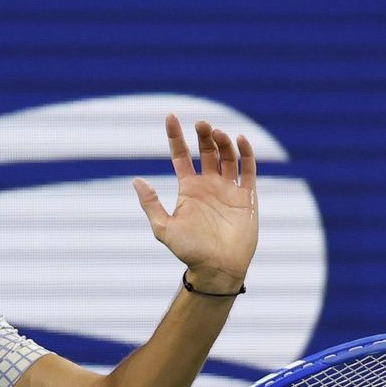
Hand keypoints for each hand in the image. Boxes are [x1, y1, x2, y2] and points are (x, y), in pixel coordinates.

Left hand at [133, 115, 258, 293]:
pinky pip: (249, 169)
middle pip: (207, 150)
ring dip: (223, 141)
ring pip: (228, 156)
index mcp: (189, 189)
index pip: (181, 155)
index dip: (175, 136)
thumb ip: (151, 204)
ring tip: (217, 133)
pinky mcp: (247, 197)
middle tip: (201, 124)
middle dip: (204, 134)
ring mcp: (228, 190)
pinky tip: (240, 140)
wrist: (218, 269)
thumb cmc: (190, 252)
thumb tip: (136, 180)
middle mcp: (209, 185)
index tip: (170, 116)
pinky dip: (246, 153)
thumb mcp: (164, 228)